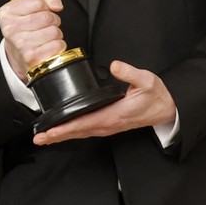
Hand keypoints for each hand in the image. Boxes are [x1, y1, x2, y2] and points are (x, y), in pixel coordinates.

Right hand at [0, 0, 65, 76]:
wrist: (18, 55)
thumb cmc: (27, 27)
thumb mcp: (32, 5)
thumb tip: (56, 6)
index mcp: (6, 13)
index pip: (38, 2)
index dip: (44, 6)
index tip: (39, 12)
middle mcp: (10, 29)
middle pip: (47, 17)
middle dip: (53, 20)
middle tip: (45, 26)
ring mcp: (20, 44)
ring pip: (54, 31)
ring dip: (55, 34)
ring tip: (45, 37)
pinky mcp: (32, 57)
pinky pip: (57, 45)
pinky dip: (58, 46)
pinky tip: (47, 46)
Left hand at [32, 61, 175, 144]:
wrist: (167, 110)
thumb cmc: (156, 96)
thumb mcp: (147, 81)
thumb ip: (130, 73)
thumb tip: (115, 66)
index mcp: (113, 115)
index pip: (83, 123)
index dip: (65, 128)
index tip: (49, 132)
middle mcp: (107, 124)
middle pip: (77, 132)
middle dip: (56, 136)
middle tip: (38, 138)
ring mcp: (107, 127)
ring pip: (80, 133)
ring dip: (61, 136)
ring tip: (44, 137)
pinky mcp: (107, 125)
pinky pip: (85, 130)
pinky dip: (71, 132)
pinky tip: (61, 131)